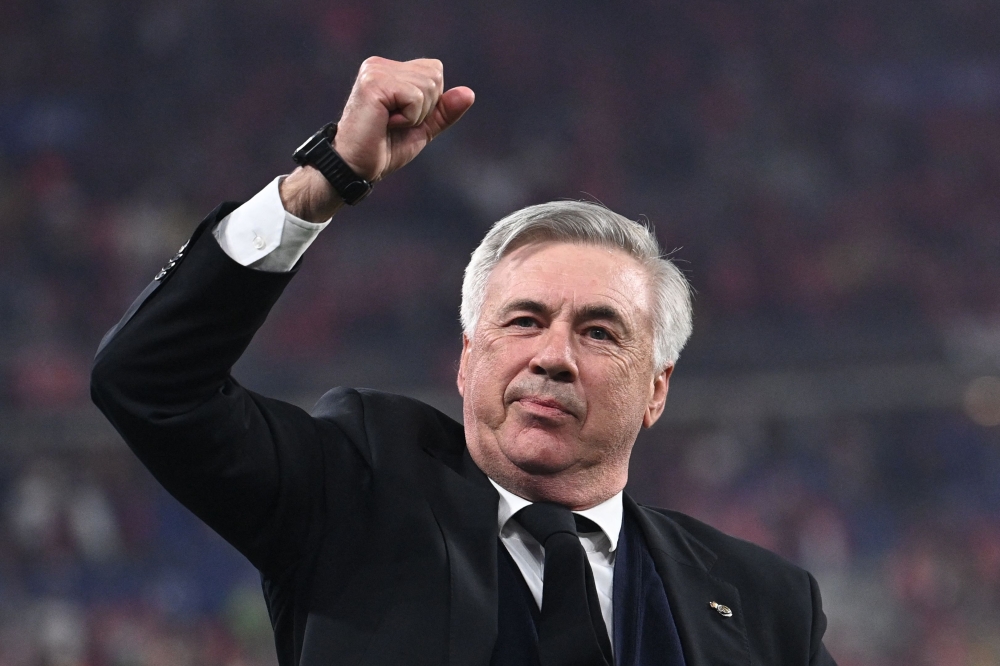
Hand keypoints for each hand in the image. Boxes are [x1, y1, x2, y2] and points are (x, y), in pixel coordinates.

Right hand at [281, 57, 474, 221]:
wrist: (356, 168)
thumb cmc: (383, 149)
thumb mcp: (421, 128)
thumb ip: (443, 111)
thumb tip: (469, 93)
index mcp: (389, 69)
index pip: (435, 71)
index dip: (429, 102)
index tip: (402, 118)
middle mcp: (379, 65)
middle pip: (435, 75)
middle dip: (424, 108)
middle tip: (394, 123)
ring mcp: (375, 71)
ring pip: (428, 86)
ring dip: (415, 115)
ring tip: (388, 123)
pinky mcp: (373, 84)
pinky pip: (415, 97)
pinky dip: (408, 118)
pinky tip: (385, 123)